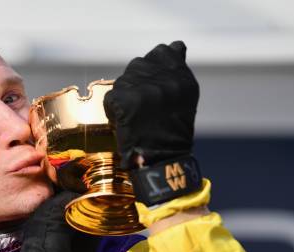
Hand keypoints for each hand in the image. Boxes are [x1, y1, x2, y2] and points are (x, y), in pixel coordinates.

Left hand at [104, 41, 198, 169]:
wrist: (163, 162)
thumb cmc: (172, 136)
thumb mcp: (183, 99)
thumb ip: (175, 73)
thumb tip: (174, 46)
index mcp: (182, 76)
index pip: (164, 52)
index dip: (154, 66)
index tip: (152, 84)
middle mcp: (165, 78)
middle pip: (138, 65)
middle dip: (136, 83)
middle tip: (142, 108)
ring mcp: (144, 88)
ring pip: (123, 81)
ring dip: (124, 97)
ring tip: (136, 118)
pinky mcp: (124, 100)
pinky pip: (110, 99)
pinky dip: (113, 112)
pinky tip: (125, 125)